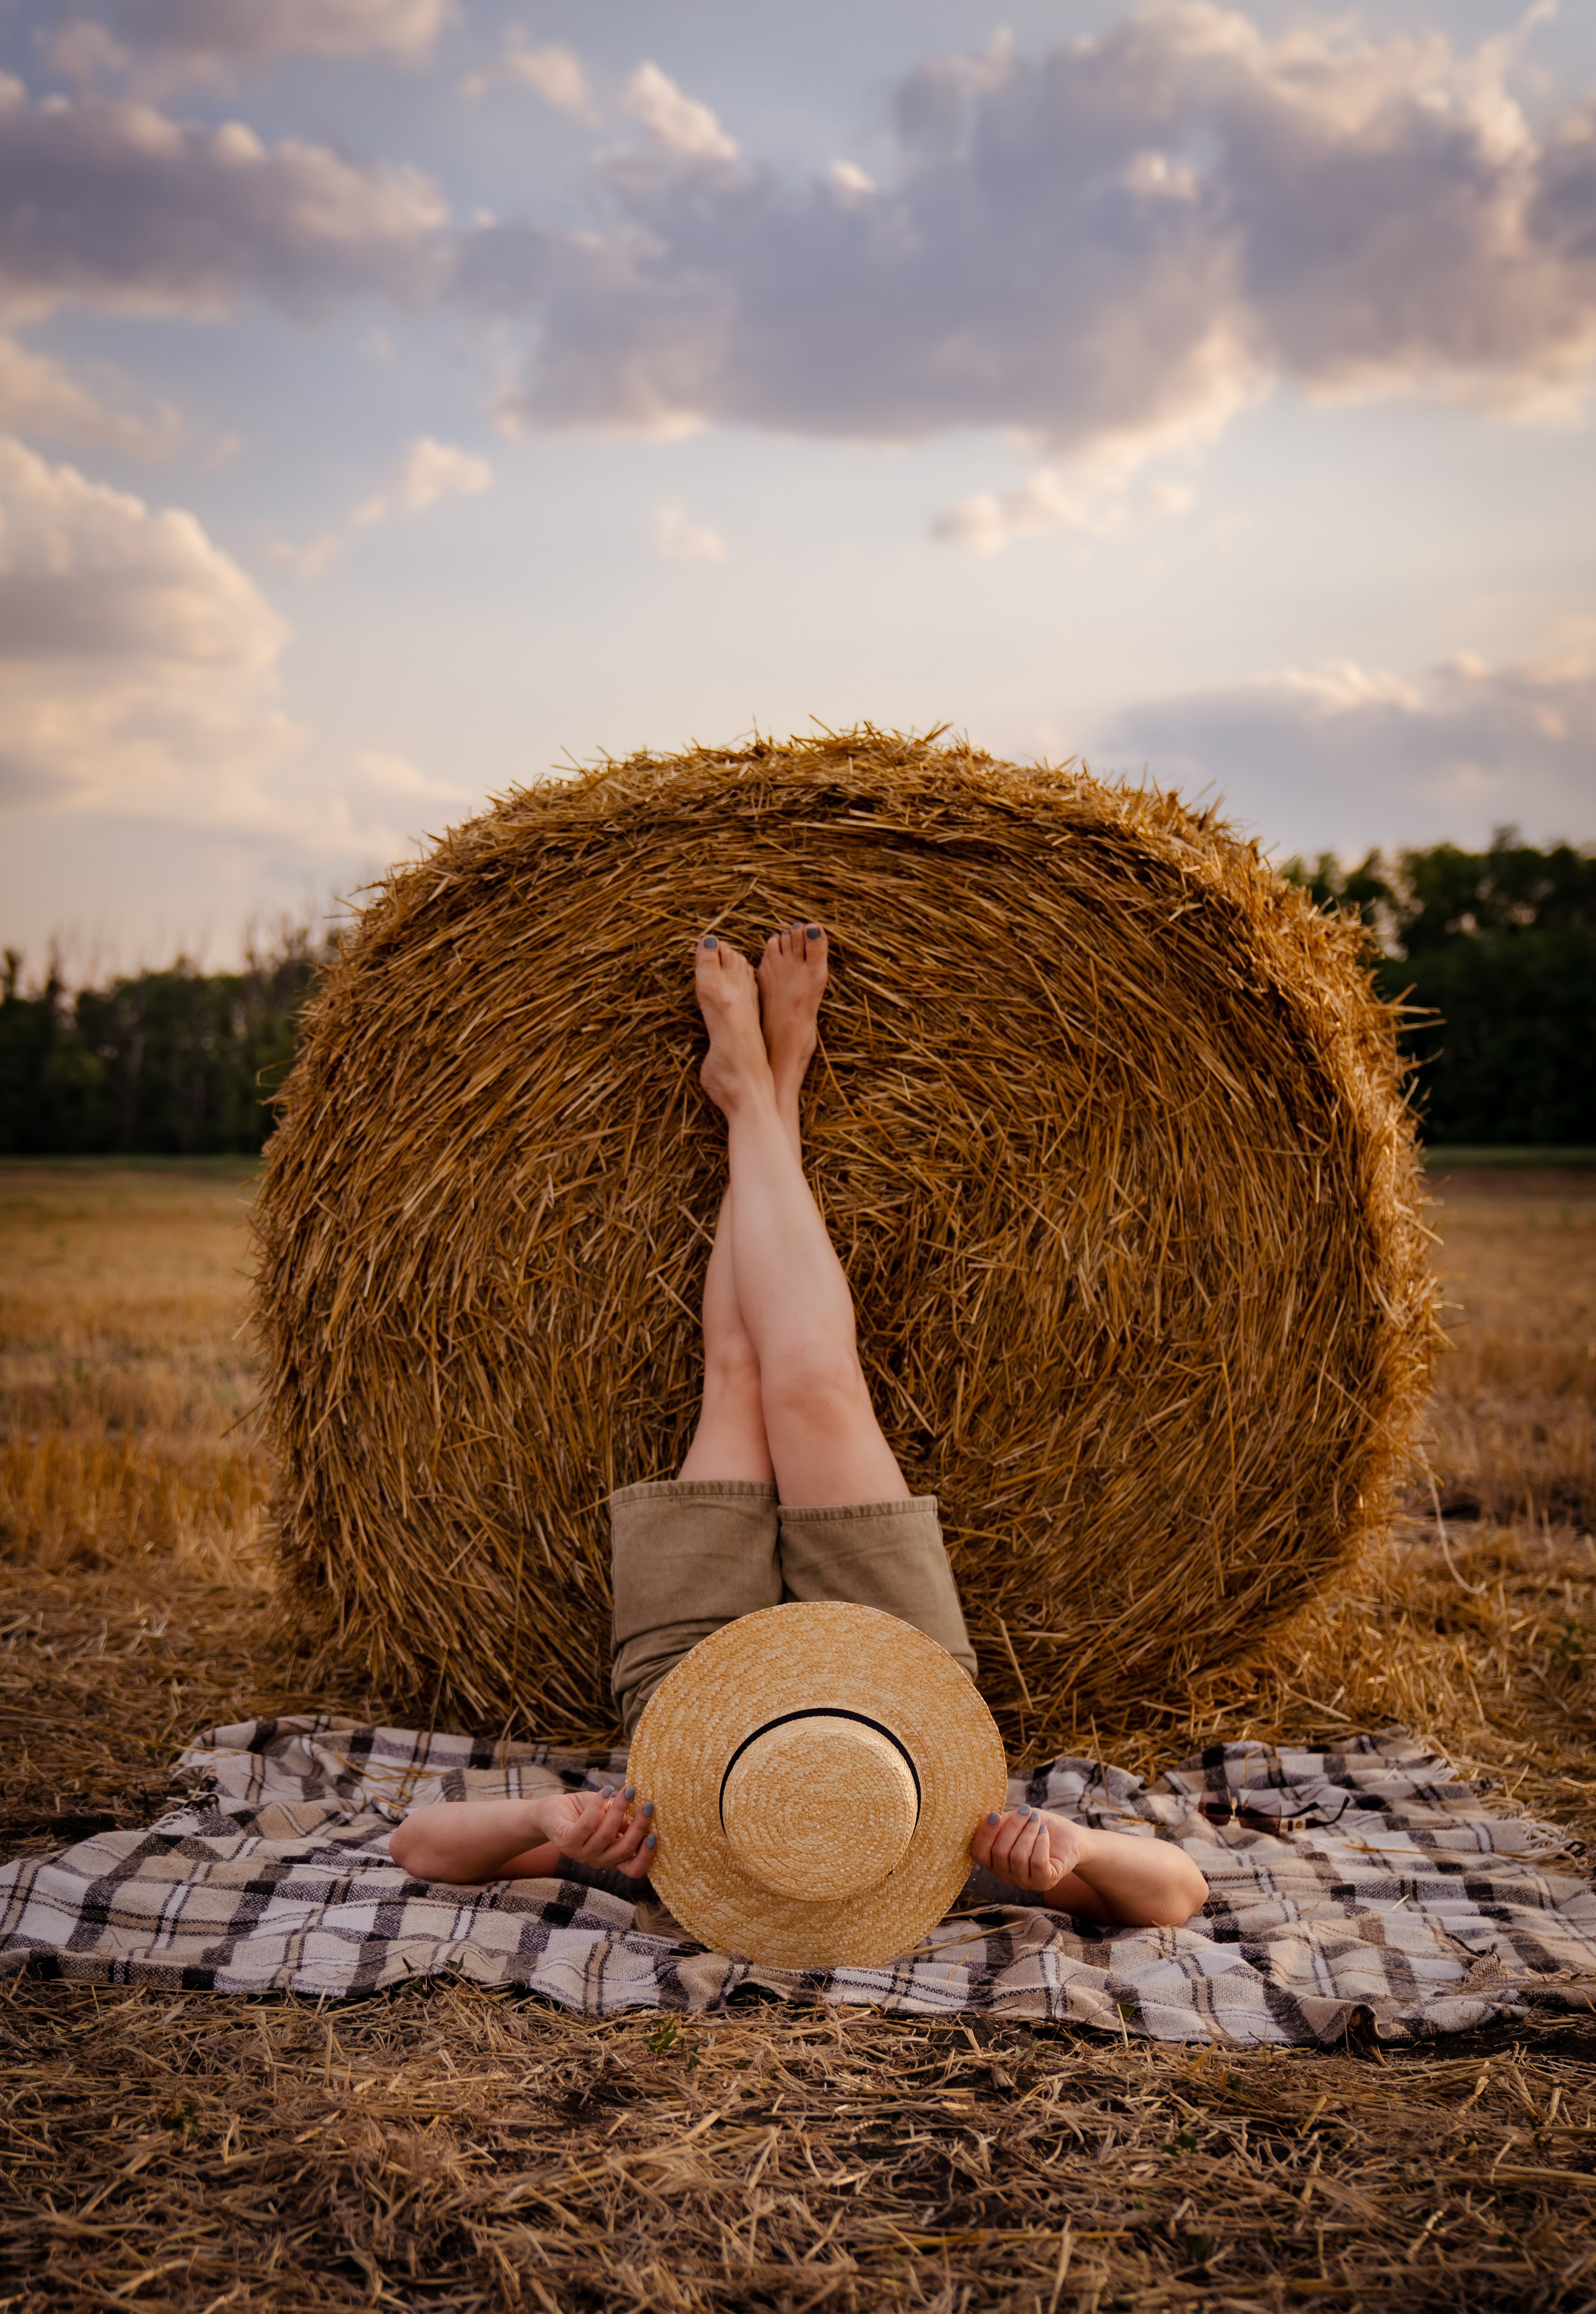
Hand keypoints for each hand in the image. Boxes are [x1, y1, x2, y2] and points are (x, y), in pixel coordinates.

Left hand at [537, 1785, 655, 1880]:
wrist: (551, 1811)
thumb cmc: (584, 1812)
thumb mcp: (609, 1816)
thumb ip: (624, 1820)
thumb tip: (645, 1813)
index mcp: (611, 1857)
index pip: (633, 1869)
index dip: (646, 1857)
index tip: (655, 1835)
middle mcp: (597, 1860)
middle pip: (623, 1850)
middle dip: (639, 1827)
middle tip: (648, 1805)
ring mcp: (579, 1854)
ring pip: (606, 1835)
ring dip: (620, 1810)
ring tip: (628, 1791)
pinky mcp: (565, 1842)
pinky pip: (586, 1825)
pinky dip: (598, 1806)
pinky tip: (606, 1791)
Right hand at [970, 1804, 1083, 1894]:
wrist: (1069, 1837)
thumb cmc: (1038, 1826)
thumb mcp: (1016, 1820)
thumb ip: (1001, 1823)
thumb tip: (988, 1819)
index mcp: (994, 1860)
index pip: (979, 1852)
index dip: (985, 1834)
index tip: (994, 1813)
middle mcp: (1006, 1875)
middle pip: (999, 1852)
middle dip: (1013, 1826)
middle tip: (1026, 1810)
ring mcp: (1025, 1881)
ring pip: (1018, 1857)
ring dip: (1029, 1832)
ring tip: (1037, 1820)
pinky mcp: (1045, 1882)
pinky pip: (1037, 1862)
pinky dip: (1041, 1842)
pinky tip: (1045, 1833)